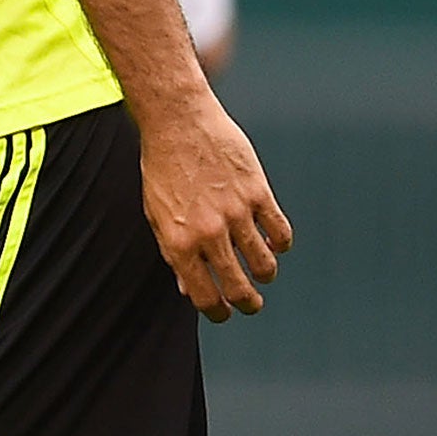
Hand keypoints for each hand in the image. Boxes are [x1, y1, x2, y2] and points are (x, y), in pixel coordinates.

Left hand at [139, 98, 292, 322]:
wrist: (177, 122)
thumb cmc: (162, 166)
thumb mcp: (156, 213)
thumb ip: (173, 253)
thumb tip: (189, 289)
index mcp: (177, 242)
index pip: (205, 297)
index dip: (218, 313)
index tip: (225, 314)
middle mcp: (208, 233)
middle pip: (239, 288)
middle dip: (248, 303)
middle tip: (251, 303)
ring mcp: (235, 213)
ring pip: (265, 265)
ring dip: (265, 274)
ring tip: (262, 272)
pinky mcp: (258, 193)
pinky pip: (280, 233)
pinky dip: (280, 244)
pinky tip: (273, 244)